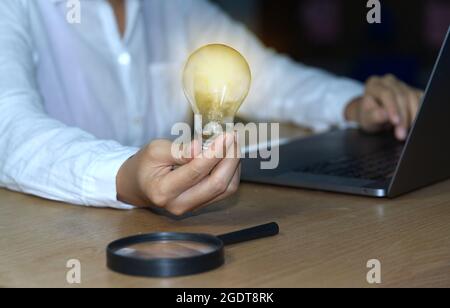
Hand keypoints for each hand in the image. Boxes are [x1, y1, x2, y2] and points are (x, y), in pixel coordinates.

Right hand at [116, 133, 240, 215]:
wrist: (137, 186)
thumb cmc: (144, 165)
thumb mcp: (155, 150)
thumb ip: (178, 150)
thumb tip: (200, 146)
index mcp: (164, 191)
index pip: (196, 171)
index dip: (215, 152)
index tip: (227, 135)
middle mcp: (180, 204)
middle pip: (216, 184)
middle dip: (230, 159)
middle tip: (234, 138)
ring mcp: (192, 208)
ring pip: (225, 189)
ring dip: (233, 166)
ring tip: (233, 145)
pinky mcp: (201, 206)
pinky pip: (224, 191)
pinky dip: (231, 173)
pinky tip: (229, 157)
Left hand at [345, 74, 422, 139]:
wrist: (374, 115)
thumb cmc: (368, 116)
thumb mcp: (367, 119)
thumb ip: (374, 116)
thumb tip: (385, 115)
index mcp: (374, 84)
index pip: (386, 94)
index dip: (392, 108)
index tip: (395, 122)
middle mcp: (388, 81)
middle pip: (401, 96)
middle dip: (403, 117)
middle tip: (401, 134)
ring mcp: (402, 85)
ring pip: (413, 97)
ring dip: (413, 116)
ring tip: (408, 132)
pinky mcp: (413, 91)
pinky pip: (420, 100)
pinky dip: (419, 113)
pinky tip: (416, 124)